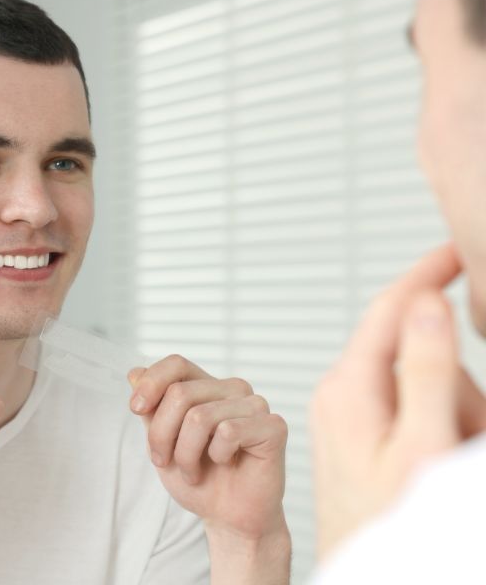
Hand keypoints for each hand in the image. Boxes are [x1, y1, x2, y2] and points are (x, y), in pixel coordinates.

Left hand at [128, 356, 287, 540]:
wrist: (228, 517)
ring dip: (185, 454)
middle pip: (180, 393)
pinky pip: (229, 432)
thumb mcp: (160, 441)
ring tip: (193, 470)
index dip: (151, 383)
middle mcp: (232, 389)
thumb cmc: (198, 477)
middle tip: (165, 461)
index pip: (176, 364)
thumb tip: (134, 372)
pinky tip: (226, 464)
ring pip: (199, 416)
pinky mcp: (273, 427)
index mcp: (206, 386)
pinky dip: (217, 455)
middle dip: (161, 435)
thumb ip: (150, 408)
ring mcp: (255, 405)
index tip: (135, 410)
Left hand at [311, 243, 485, 557]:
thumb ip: (423, 371)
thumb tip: (423, 303)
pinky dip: (436, 427)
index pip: (389, 309)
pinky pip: (411, 409)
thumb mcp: (420, 445)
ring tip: (443, 458)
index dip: (426, 274)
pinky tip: (432, 461)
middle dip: (454, 384)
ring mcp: (350, 412)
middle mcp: (342, 391)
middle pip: (415, 353)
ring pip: (420, 384)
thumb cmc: (387, 520)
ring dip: (452, 413)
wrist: (362, 567)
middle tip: (460, 435)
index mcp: (349, 386)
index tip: (456, 249)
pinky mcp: (360, 431)